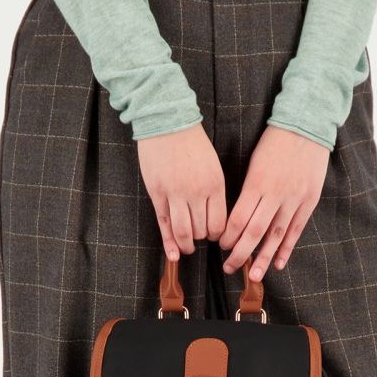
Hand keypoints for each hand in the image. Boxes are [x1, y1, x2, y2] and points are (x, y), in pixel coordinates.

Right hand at [137, 123, 226, 261]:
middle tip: (199, 240)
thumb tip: (215, 219)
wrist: (166, 122)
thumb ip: (214, 191)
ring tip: (187, 249)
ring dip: (186, 245)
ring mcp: (175, 194)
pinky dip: (169, 243)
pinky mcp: (157, 193)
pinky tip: (173, 255)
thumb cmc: (191, 143)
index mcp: (215, 184)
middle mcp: (196, 192)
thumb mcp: (213, 166)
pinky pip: (164, 224)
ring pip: (183, 231)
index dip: (217, 234)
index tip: (213, 235)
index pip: (219, 223)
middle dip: (201, 239)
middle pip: (201, 230)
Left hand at [219, 124, 329, 280]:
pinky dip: (287, 249)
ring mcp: (294, 199)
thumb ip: (248, 191)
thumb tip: (236, 218)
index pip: (239, 218)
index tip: (221, 246)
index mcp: (257, 183)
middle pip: (255, 232)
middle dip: (240, 253)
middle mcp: (275, 194)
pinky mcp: (309, 201)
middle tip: (229, 268)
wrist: (307, 125)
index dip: (229, 236)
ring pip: (276, 236)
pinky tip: (278, 263)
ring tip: (253, 276)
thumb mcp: (254, 163)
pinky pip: (295, 230)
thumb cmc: (274, 143)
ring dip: (263, 258)